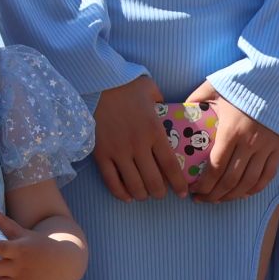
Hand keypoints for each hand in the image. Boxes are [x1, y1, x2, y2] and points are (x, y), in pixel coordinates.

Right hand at [91, 73, 184, 201]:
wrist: (96, 83)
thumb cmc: (125, 85)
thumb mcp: (151, 90)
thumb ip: (162, 103)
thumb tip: (167, 112)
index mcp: (154, 131)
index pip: (171, 166)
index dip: (178, 183)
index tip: (182, 192)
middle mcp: (138, 146)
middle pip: (153, 181)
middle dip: (160, 193)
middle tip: (162, 193)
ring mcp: (118, 152)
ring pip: (134, 185)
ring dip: (142, 195)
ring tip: (145, 194)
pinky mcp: (101, 154)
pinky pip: (111, 181)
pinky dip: (121, 193)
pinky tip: (127, 196)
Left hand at [186, 83, 278, 202]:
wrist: (274, 80)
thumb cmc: (240, 84)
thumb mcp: (213, 88)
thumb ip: (194, 99)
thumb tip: (177, 113)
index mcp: (231, 131)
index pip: (215, 168)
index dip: (204, 184)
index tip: (193, 190)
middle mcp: (250, 143)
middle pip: (231, 180)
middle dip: (214, 195)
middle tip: (201, 198)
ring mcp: (266, 148)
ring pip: (249, 183)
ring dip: (232, 196)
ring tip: (218, 199)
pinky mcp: (278, 149)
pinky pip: (267, 176)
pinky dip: (254, 189)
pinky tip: (241, 194)